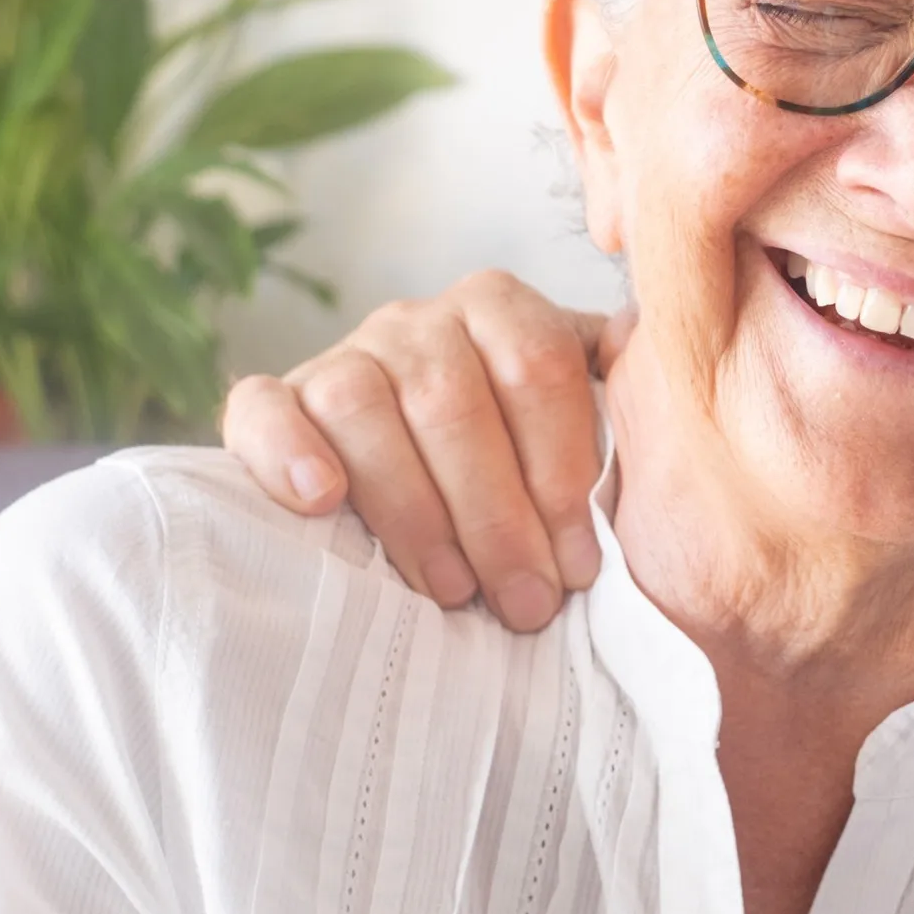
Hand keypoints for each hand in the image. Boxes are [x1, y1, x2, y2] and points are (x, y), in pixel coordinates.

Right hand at [221, 271, 626, 629]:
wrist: (440, 489)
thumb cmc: (532, 475)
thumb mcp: (596, 426)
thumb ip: (628, 393)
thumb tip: (649, 344)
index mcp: (502, 309)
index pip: (536, 367)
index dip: (560, 472)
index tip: (581, 564)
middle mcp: (419, 320)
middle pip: (451, 400)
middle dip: (495, 516)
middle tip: (527, 604)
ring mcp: (341, 357)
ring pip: (360, 406)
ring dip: (410, 508)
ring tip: (449, 591)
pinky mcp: (275, 403)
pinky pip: (264, 409)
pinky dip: (287, 451)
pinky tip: (320, 502)